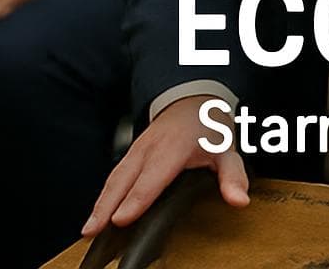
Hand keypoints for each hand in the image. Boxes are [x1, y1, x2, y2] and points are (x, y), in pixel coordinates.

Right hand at [83, 95, 248, 235]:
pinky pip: (114, 175)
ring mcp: (136, 150)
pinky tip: (97, 213)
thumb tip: (239, 200)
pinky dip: (103, 195)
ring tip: (89, 228)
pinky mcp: (130, 154)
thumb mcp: (227, 150)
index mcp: (173, 148)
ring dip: (100, 203)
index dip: (136, 200)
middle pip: (124, 180)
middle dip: (107, 205)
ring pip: (114, 178)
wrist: (194, 99)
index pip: (152, 179)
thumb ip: (233, 176)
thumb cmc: (209, 127)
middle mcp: (149, 149)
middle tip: (93, 230)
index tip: (121, 219)